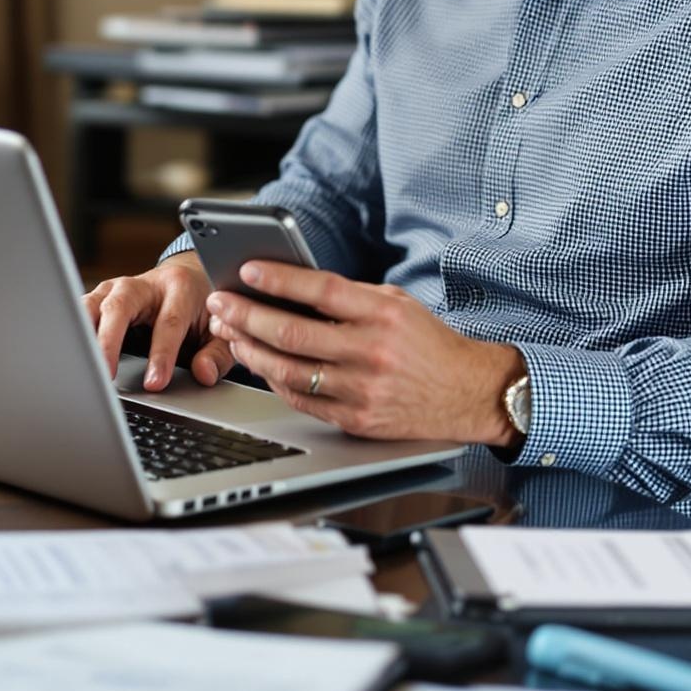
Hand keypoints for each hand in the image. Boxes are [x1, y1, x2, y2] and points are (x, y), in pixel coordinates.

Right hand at [83, 254, 234, 391]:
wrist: (188, 276)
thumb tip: (203, 374)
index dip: (161, 355)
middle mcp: (143, 284)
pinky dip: (74, 331)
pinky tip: (70, 354)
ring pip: (93, 306)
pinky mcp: (99, 297)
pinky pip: (81, 311)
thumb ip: (216, 354)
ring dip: (84, 335)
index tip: (155, 383)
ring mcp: (116, 288)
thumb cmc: (202, 308)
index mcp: (179, 288)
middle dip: (110, 341)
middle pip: (120, 307)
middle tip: (105, 374)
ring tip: (79, 365)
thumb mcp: (220, 331)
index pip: (169, 322)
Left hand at [206, 260, 523, 445]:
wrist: (470, 393)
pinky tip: (258, 362)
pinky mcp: (356, 420)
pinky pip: (300, 400)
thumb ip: (348, 297)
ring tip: (230, 332)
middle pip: (293, 332)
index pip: (321, 290)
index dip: (279, 279)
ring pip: (288, 370)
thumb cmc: (427, 343)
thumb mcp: (396, 305)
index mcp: (384, 315)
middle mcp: (372, 352)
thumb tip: (288, 286)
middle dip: (247, 316)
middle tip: (220, 304)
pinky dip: (272, 379)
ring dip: (250, 350)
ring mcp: (363, 390)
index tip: (246, 270)